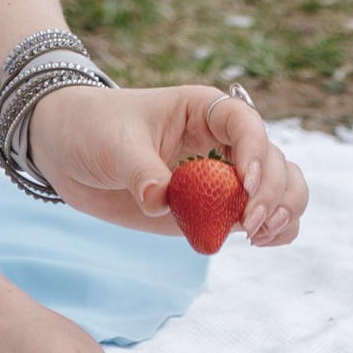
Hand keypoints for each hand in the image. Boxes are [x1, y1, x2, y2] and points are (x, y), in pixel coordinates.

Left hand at [27, 80, 308, 246]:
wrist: (68, 150)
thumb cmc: (93, 128)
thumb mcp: (114, 144)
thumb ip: (142, 172)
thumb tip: (161, 202)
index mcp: (204, 110)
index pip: (247, 124)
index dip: (255, 152)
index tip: (242, 185)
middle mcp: (224, 141)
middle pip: (274, 160)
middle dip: (272, 193)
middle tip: (247, 226)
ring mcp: (223, 177)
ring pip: (283, 187)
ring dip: (284, 212)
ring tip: (256, 235)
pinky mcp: (215, 209)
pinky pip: (262, 217)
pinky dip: (275, 230)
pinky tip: (257, 242)